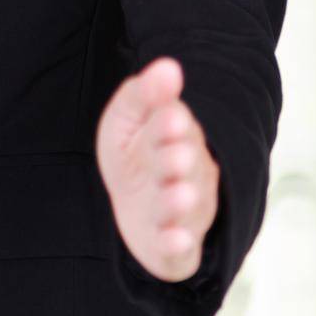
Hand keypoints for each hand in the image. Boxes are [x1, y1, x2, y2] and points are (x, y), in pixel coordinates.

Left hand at [95, 56, 220, 283]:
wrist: (134, 206)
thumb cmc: (134, 154)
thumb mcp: (128, 120)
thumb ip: (144, 94)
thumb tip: (168, 66)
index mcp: (177, 138)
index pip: (177, 129)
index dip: (172, 125)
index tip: (170, 117)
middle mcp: (187, 175)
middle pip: (184, 167)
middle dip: (178, 161)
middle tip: (176, 156)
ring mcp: (183, 212)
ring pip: (184, 207)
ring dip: (179, 202)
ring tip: (179, 194)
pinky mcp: (174, 248)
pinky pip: (180, 249)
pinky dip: (177, 245)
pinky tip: (175, 240)